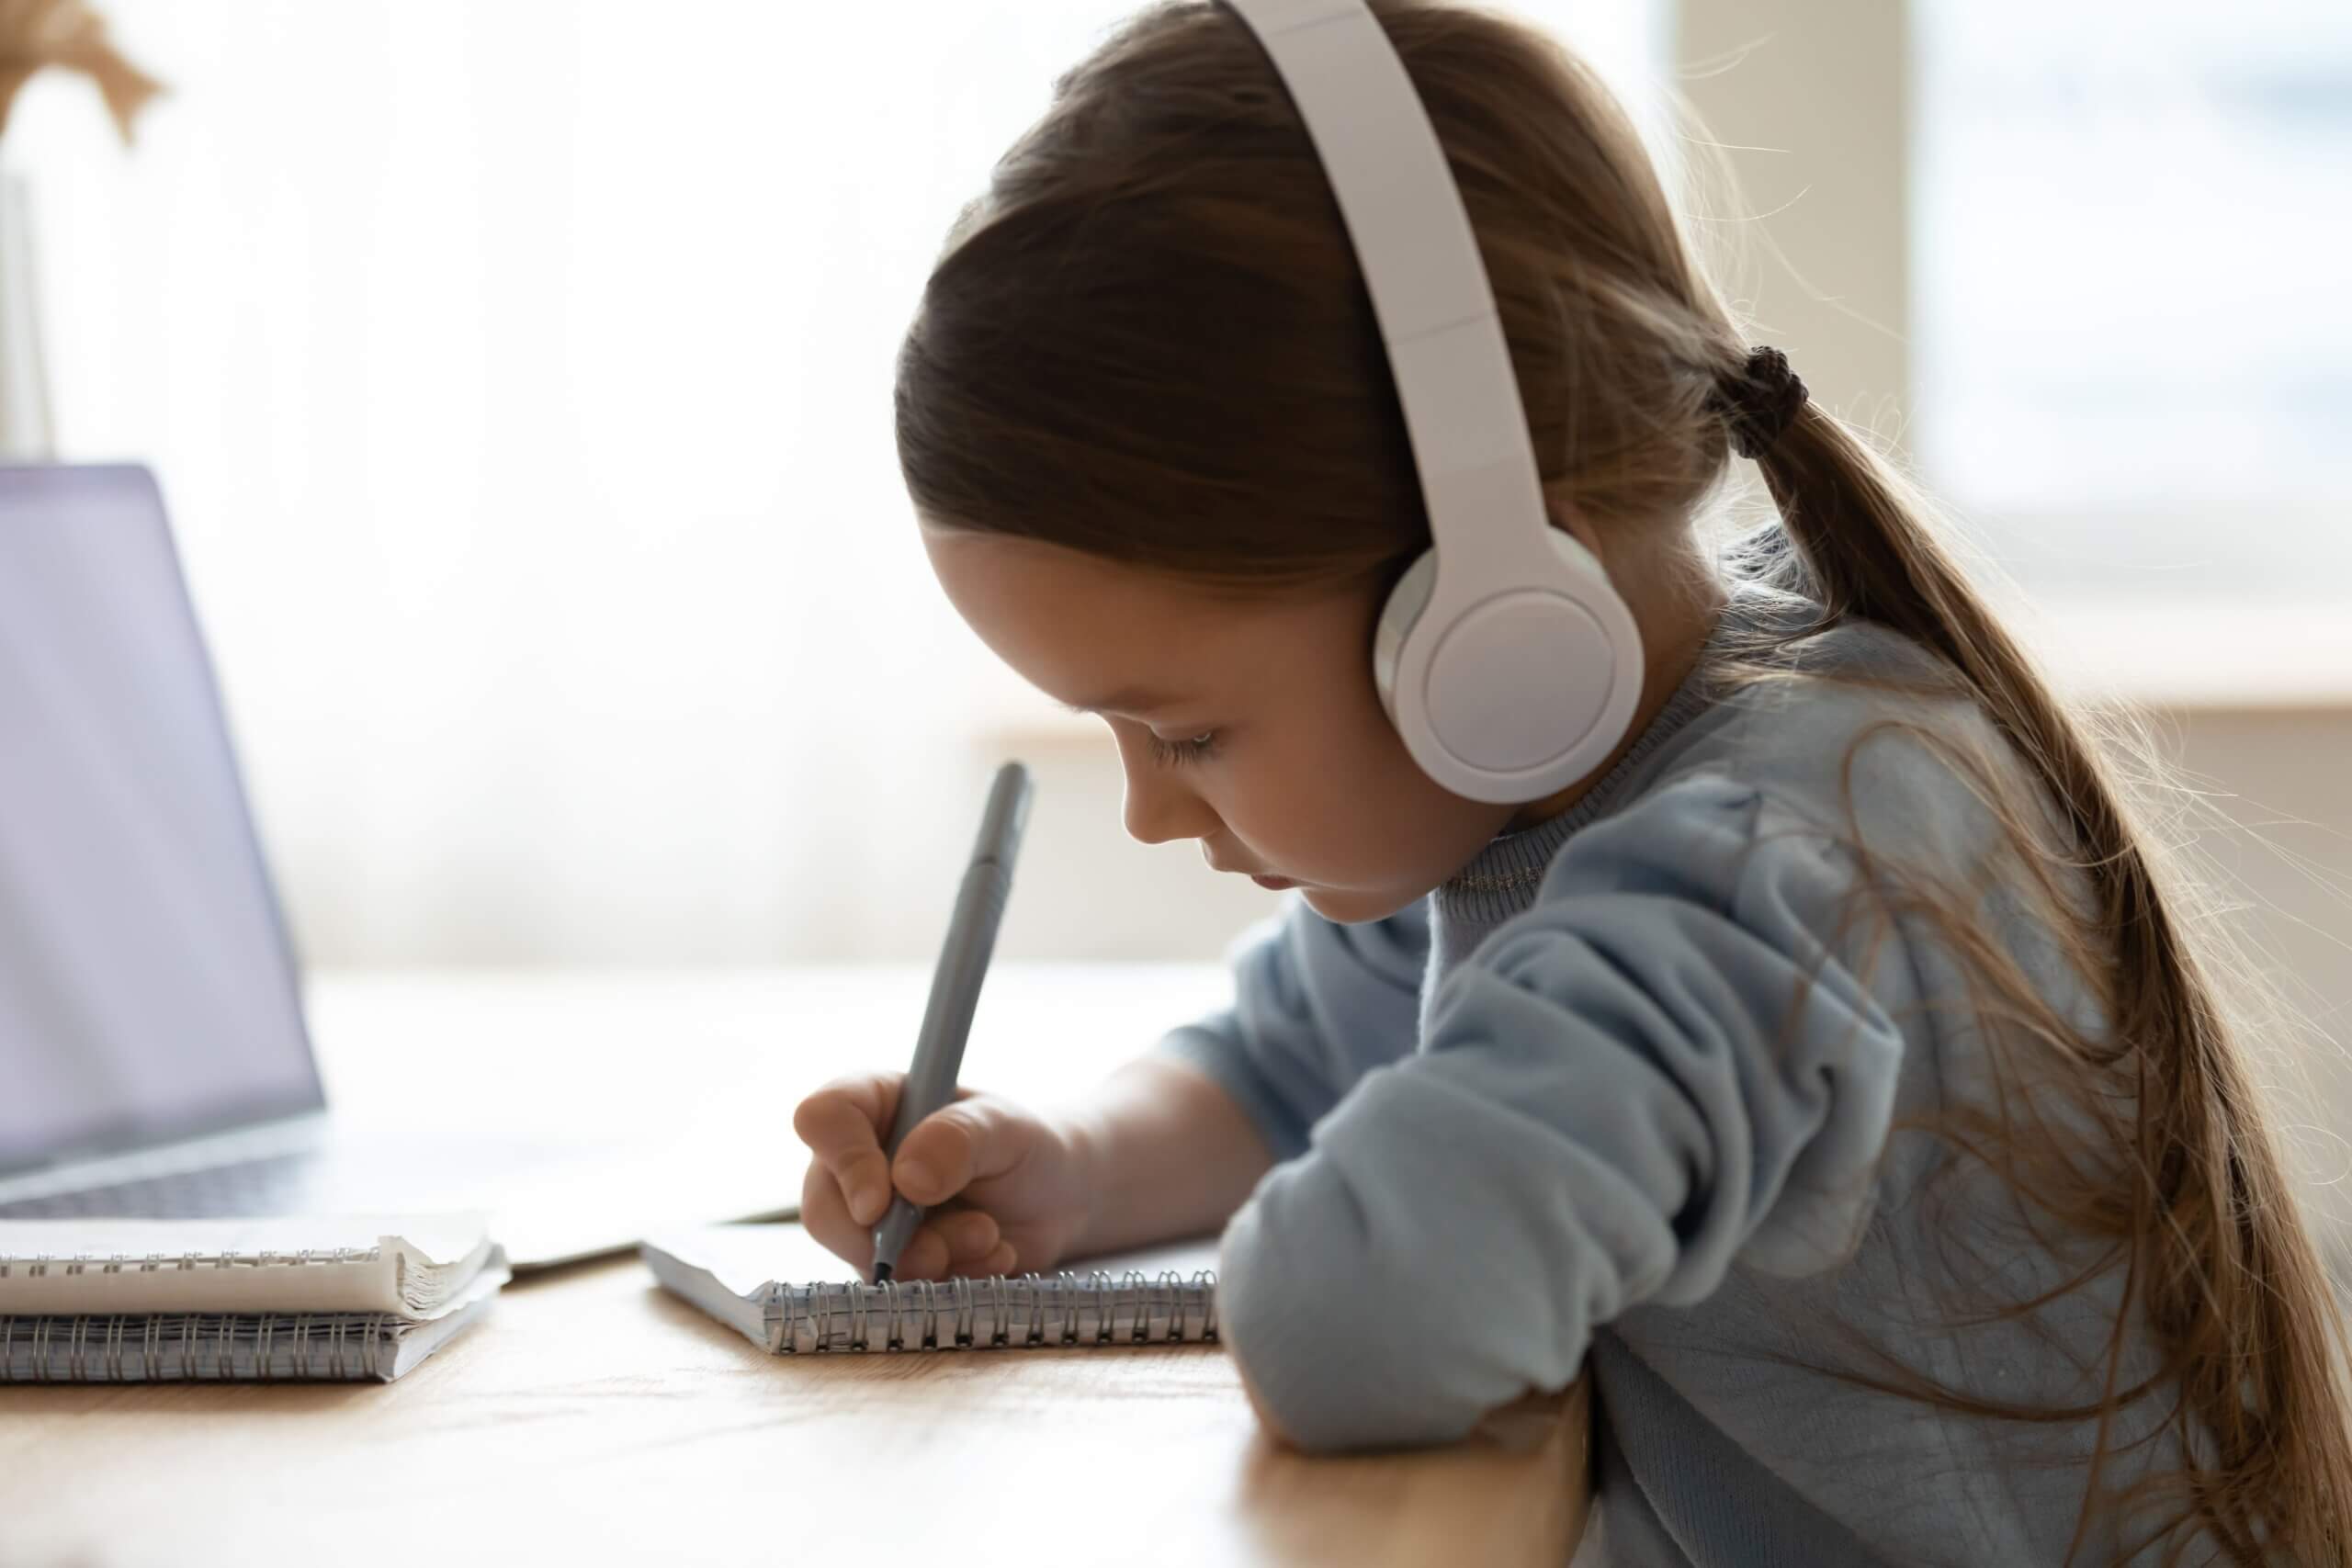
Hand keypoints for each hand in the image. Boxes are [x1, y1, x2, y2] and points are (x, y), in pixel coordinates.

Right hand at [792, 1072, 1094, 1281]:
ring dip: (929, 1258)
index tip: (881, 1203)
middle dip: (880, 1239)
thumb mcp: (1004, 1129)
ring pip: (858, 1254)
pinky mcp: (892, 1260)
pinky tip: (992, 1256)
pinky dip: (947, 1280)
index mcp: (878, 1103)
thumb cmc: (1026, 1147)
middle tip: (937, 1250)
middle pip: (823, 1205)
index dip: (842, 1161)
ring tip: (989, 1237)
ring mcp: (871, 1215)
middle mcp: (861, 1158)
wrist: (1058, 1201)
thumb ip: (957, 1140)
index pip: (823, 1118)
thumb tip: (906, 1180)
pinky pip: (898, 1286)